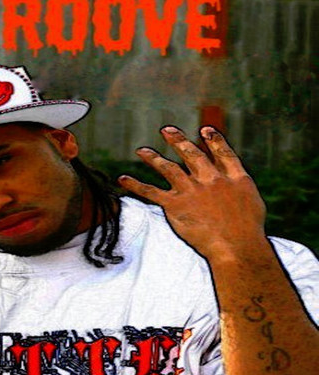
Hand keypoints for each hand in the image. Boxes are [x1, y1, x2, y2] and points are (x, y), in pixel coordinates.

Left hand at [118, 126, 266, 261]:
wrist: (235, 244)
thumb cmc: (248, 230)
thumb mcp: (252, 201)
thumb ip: (240, 189)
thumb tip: (236, 187)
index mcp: (233, 177)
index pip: (222, 154)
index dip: (214, 141)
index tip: (205, 130)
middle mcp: (210, 179)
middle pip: (192, 155)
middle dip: (178, 141)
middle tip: (166, 130)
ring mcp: (191, 190)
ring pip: (168, 168)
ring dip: (153, 158)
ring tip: (141, 150)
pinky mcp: (175, 204)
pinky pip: (150, 192)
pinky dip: (135, 185)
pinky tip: (123, 179)